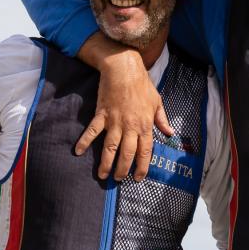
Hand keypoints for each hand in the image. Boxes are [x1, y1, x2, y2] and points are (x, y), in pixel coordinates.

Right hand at [77, 44, 172, 180]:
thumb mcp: (157, 102)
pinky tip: (78, 151)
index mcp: (145, 125)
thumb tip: (170, 133)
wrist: (124, 69)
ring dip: (106, 163)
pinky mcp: (102, 114)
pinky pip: (92, 131)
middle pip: (127, 154)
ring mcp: (115, 122)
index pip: (145, 152)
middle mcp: (130, 127)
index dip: (142, 167)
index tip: (137, 178)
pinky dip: (85, 141)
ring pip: (110, 147)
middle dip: (122, 169)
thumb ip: (162, 120)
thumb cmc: (142, 85)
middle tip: (118, 179)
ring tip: (102, 175)